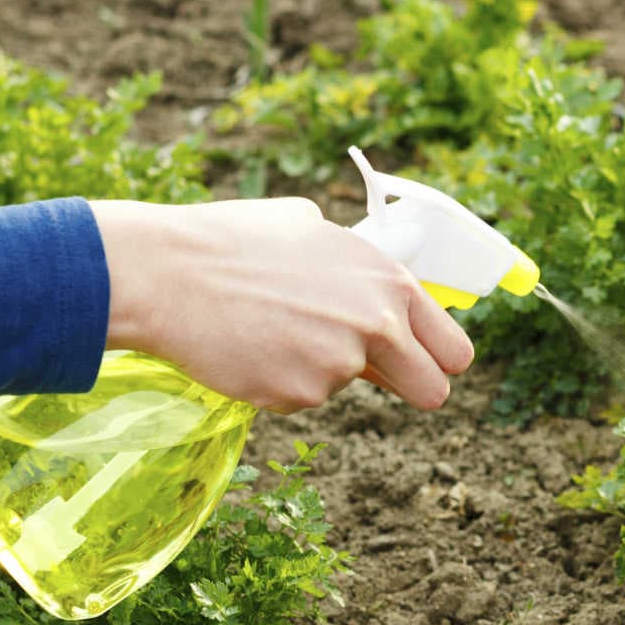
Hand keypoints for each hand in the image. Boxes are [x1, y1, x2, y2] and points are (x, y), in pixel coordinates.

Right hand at [92, 197, 473, 411]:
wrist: (169, 272)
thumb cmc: (235, 239)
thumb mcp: (312, 228)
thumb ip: (357, 265)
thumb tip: (372, 283)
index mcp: (391, 284)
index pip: (455, 349)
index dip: (438, 360)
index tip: (421, 362)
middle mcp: (378, 326)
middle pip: (432, 392)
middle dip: (409, 387)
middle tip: (368, 371)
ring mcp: (339, 366)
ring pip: (347, 388)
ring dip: (319, 368)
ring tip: (270, 326)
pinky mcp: (299, 395)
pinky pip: (301, 397)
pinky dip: (279, 380)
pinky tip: (249, 345)